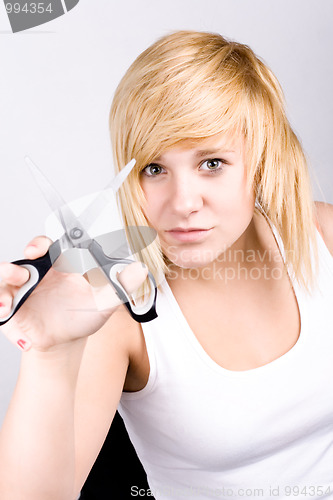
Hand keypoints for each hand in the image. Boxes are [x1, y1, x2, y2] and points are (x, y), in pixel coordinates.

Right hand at [0, 236, 147, 351]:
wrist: (65, 343)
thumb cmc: (81, 317)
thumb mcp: (105, 302)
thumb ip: (122, 285)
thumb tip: (141, 269)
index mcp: (61, 265)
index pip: (52, 245)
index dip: (48, 241)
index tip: (49, 244)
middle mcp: (41, 272)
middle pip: (29, 253)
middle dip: (30, 249)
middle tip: (34, 254)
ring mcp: (23, 288)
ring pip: (7, 272)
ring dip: (8, 273)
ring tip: (18, 281)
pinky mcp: (11, 305)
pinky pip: (0, 298)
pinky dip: (0, 302)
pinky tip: (7, 309)